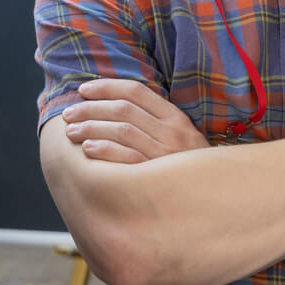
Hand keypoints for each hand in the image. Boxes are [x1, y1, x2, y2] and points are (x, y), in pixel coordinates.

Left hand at [60, 77, 208, 163]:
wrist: (215, 197)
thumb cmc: (187, 166)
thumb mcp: (180, 136)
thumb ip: (154, 120)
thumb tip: (114, 105)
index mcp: (175, 116)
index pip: (135, 91)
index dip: (106, 87)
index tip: (83, 90)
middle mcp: (172, 131)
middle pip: (123, 110)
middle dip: (90, 109)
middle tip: (69, 114)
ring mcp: (166, 154)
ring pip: (121, 130)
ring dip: (91, 128)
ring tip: (71, 132)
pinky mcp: (159, 177)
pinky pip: (127, 159)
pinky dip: (106, 151)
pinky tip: (88, 149)